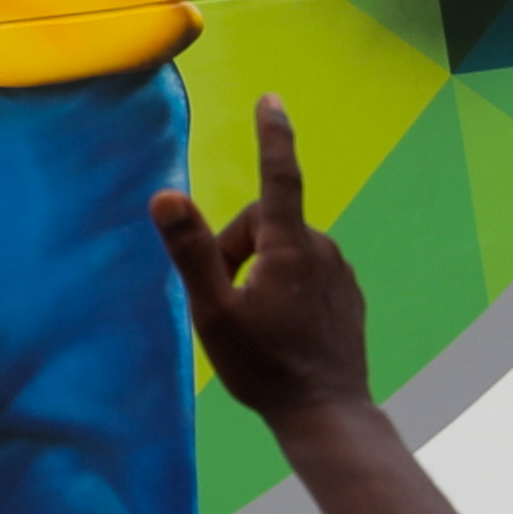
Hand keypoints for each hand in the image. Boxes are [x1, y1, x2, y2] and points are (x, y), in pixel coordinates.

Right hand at [152, 89, 371, 419]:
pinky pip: (306, 269)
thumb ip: (191, 251)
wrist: (326, 412)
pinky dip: (284, 284)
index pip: (279, 176)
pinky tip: (278, 327)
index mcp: (289, 249)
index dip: (272, 135)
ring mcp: (339, 272)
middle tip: (224, 302)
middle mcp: (322, 250)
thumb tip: (165, 196)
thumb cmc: (264, 367)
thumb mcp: (213, 313)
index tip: (270, 101)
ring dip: (260, 269)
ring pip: (285, 249)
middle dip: (236, 250)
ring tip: (251, 320)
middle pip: (265, 225)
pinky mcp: (347, 293)